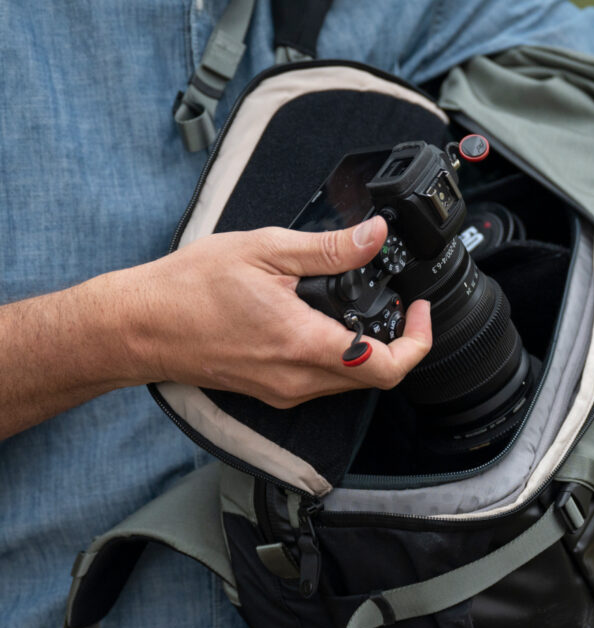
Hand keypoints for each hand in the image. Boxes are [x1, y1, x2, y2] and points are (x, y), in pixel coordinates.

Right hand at [111, 216, 431, 404]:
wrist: (139, 326)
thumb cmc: (189, 289)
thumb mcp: (265, 250)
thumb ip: (328, 248)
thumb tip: (373, 235)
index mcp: (303, 344)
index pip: (387, 366)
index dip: (418, 341)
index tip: (420, 312)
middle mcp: (299, 379)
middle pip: (376, 378)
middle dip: (399, 344)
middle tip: (401, 307)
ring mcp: (285, 390)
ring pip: (350, 383)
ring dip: (369, 352)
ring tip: (365, 311)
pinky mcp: (272, 391)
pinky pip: (323, 382)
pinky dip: (340, 358)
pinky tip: (328, 325)